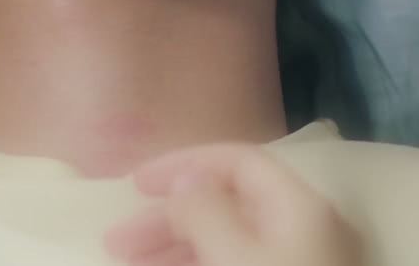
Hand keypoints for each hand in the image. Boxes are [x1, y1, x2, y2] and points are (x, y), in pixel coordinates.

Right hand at [104, 143, 364, 265]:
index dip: (182, 165)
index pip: (238, 163)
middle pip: (228, 206)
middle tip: (115, 244)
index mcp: (298, 208)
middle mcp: (303, 232)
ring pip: (228, 244)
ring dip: (175, 251)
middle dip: (167, 220)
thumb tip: (188, 179)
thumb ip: (205, 211)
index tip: (133, 188)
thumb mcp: (231, 258)